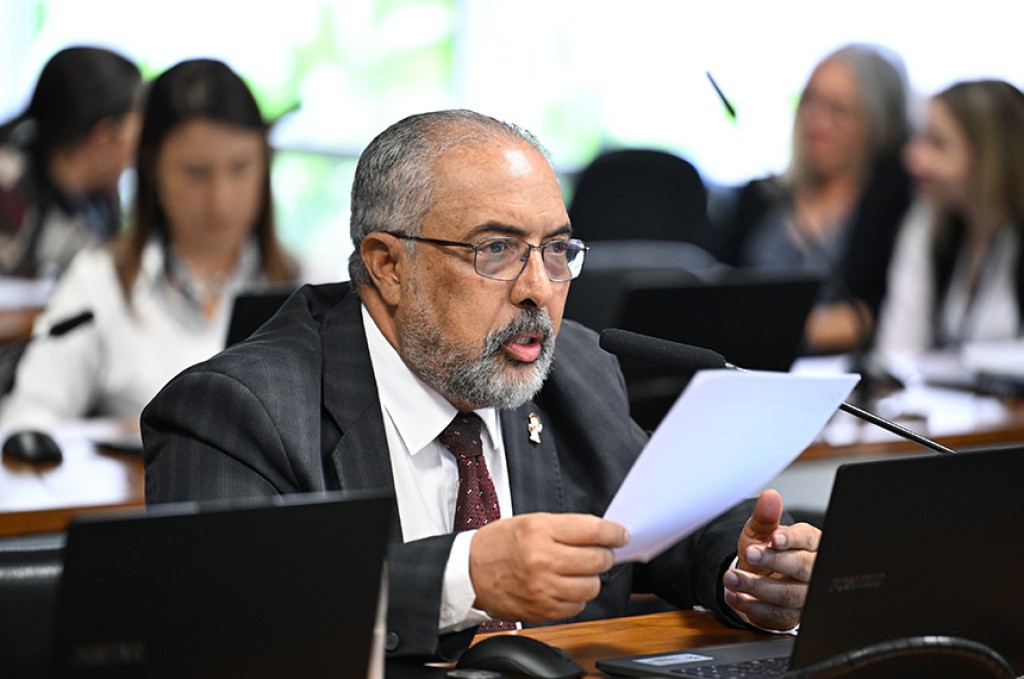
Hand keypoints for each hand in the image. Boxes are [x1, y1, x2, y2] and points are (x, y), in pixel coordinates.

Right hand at [468, 513, 628, 621]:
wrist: (468, 572)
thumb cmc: (499, 544)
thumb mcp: (530, 522)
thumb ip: (565, 527)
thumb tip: (601, 534)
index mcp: (540, 530)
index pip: (592, 530)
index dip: (614, 533)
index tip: (621, 535)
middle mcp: (543, 559)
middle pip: (598, 560)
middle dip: (606, 555)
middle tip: (601, 552)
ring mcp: (543, 587)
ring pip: (592, 586)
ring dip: (591, 578)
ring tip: (579, 571)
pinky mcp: (542, 609)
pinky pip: (577, 607)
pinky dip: (577, 597)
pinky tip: (565, 587)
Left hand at [723, 489, 819, 630]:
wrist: (758, 577)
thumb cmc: (765, 550)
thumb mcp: (761, 531)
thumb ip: (765, 516)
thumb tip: (770, 497)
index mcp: (811, 543)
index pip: (807, 539)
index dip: (791, 539)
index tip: (773, 539)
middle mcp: (813, 570)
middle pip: (803, 567)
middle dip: (774, 561)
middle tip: (750, 554)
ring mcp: (806, 596)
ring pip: (789, 594)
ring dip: (757, 586)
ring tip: (732, 577)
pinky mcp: (793, 616)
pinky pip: (777, 616)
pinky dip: (753, 607)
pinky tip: (735, 596)